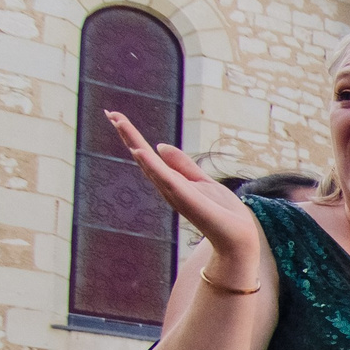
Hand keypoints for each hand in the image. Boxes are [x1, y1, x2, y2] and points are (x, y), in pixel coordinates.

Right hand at [105, 112, 264, 276]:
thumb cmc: (222, 212)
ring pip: (150, 164)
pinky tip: (140, 150)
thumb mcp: (202, 181)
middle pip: (143, 157)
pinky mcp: (187, 199)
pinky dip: (152, 165)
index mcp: (171, 181)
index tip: (115, 115)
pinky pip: (166, 179)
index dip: (132, 136)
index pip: (147, 155)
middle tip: (109, 112)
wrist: (239, 237)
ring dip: (134, 143)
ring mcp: (175, 193)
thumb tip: (160, 145)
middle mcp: (168, 187)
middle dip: (127, 135)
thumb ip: (183, 165)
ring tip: (119, 123)